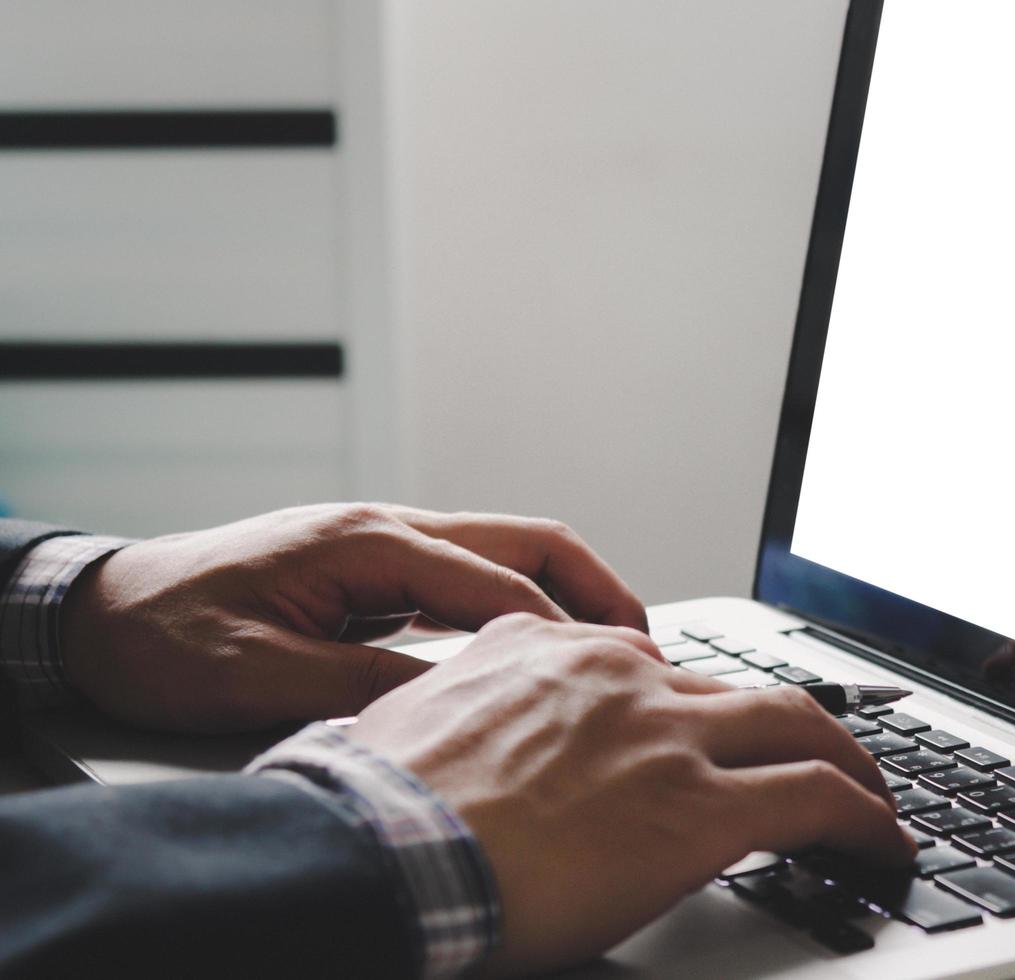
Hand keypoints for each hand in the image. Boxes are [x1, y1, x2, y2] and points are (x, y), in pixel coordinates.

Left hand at [59, 503, 649, 731]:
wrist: (99, 611)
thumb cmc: (165, 636)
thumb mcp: (260, 676)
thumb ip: (365, 688)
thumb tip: (460, 706)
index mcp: (367, 543)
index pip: (499, 585)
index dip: (564, 636)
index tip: (612, 679)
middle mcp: (386, 529)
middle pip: (525, 541)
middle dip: (596, 588)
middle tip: (646, 645)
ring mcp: (383, 545)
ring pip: (504, 554)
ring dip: (564, 596)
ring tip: (611, 650)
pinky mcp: (373, 570)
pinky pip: (469, 579)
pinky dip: (519, 608)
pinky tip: (535, 651)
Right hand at [348, 613, 915, 975]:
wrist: (373, 851)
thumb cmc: (372, 805)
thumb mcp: (411, 716)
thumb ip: (468, 700)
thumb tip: (471, 725)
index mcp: (553, 650)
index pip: (657, 667)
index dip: (697, 710)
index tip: (712, 736)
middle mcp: (623, 677)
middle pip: (741, 689)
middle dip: (794, 723)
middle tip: (822, 753)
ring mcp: (668, 736)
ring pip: (799, 726)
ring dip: (848, 761)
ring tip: (869, 795)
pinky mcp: (702, 808)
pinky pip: (818, 798)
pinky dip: (865, 817)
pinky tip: (881, 842)